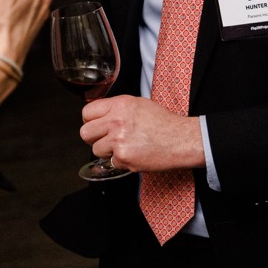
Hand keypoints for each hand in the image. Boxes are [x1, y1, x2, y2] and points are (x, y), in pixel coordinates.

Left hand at [79, 95, 204, 171]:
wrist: (181, 139)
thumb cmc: (163, 123)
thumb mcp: (138, 104)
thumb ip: (116, 108)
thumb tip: (99, 115)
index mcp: (119, 104)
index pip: (87, 113)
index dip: (90, 121)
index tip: (95, 125)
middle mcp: (116, 121)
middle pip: (85, 132)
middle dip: (94, 138)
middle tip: (105, 139)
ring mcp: (118, 140)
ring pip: (96, 150)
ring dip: (107, 151)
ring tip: (124, 147)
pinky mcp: (124, 157)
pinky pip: (112, 162)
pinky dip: (121, 162)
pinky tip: (135, 154)